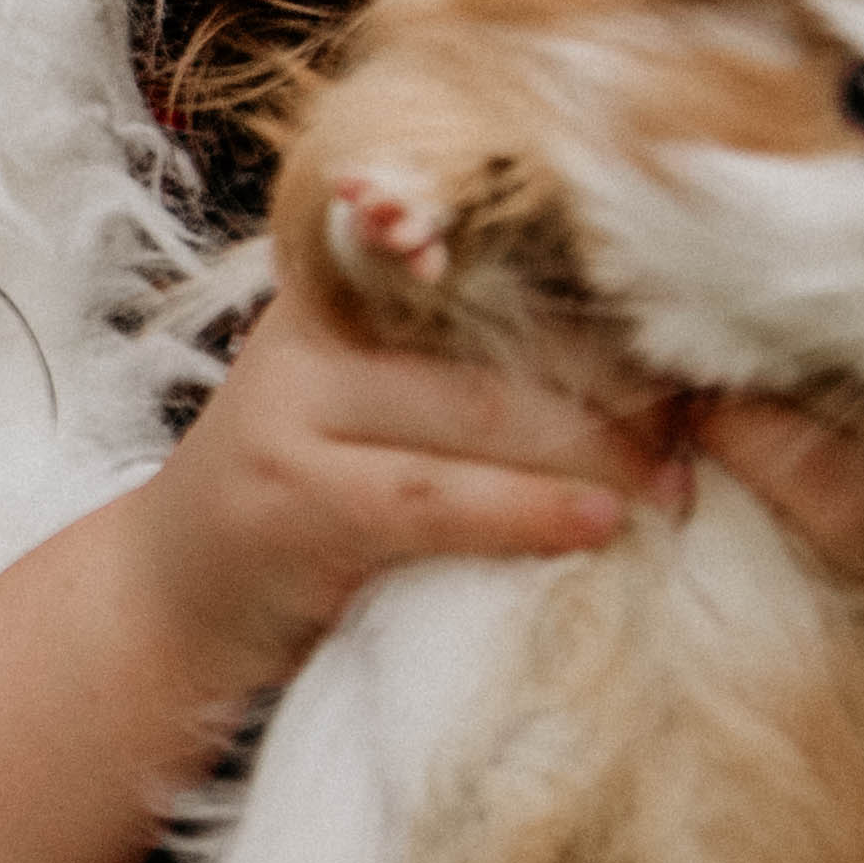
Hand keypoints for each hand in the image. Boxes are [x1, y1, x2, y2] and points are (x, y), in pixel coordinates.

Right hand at [110, 292, 669, 705]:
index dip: (589, 293)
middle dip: (617, 387)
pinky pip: (438, 497)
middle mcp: (310, 331)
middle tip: (700, 431)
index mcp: (339, 288)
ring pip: (479, 413)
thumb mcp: (368, 412)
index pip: (484, 261)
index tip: (687, 330)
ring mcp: (288, 409)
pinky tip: (597, 524)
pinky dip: (531, 512)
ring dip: (596, 453)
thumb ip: (460, 372)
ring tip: (670, 489)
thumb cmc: (302, 508)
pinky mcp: (290, 497)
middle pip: (497, 336)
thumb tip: (647, 374)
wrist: (162, 601)